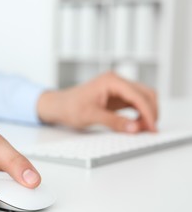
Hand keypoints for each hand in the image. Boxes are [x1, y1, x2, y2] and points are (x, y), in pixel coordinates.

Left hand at [37, 71, 157, 132]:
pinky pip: (135, 103)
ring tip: (143, 129)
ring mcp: (117, 88)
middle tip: (149, 130)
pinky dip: (140, 113)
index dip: (148, 112)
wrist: (58, 105)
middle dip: (150, 112)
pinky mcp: (117, 96)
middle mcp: (116, 81)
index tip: (152, 128)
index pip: (138, 95)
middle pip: (145, 94)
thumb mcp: (91, 116)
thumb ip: (114, 122)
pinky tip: (137, 125)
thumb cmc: (69, 107)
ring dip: (147, 112)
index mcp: (111, 81)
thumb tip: (135, 128)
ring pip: (143, 98)